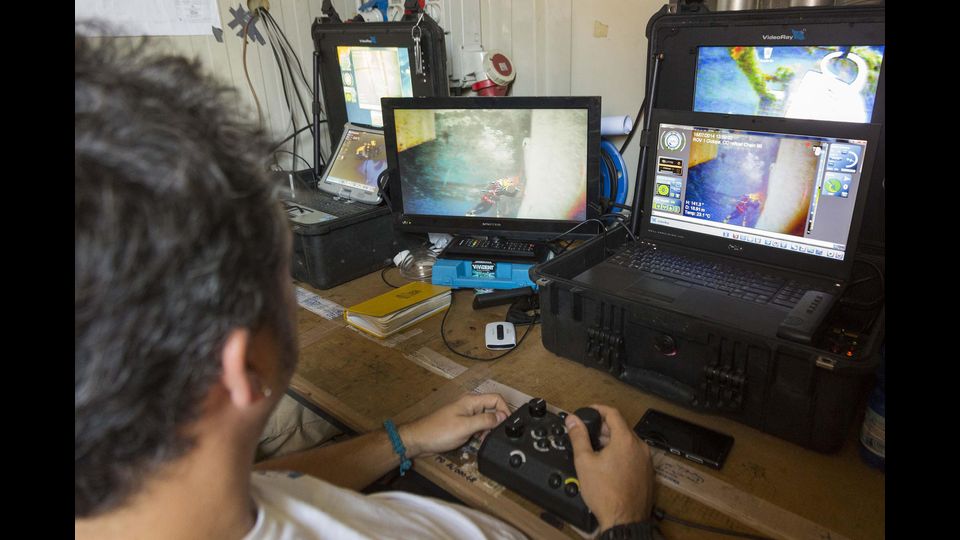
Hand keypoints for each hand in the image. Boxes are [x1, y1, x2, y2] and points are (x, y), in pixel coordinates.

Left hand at [400, 393, 509, 457]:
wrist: (419, 440)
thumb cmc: (439, 432)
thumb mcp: (466, 427)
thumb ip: (486, 420)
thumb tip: (503, 417)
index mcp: (471, 401)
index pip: (496, 398)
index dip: (505, 410)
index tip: (508, 424)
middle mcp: (470, 405)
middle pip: (492, 409)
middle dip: (496, 422)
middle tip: (494, 434)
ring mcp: (465, 415)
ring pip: (485, 419)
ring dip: (487, 429)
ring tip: (482, 439)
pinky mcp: (461, 424)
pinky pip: (477, 426)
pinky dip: (480, 433)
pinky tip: (475, 441)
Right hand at [565, 404, 653, 530]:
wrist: (624, 520)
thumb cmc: (606, 494)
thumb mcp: (585, 462)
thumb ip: (578, 437)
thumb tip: (573, 420)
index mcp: (626, 440)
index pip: (613, 413)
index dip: (598, 409)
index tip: (589, 411)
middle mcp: (640, 447)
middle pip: (621, 427)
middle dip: (603, 428)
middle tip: (588, 433)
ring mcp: (646, 461)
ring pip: (628, 442)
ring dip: (612, 441)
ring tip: (596, 451)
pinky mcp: (647, 473)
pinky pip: (634, 455)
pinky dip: (622, 453)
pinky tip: (609, 465)